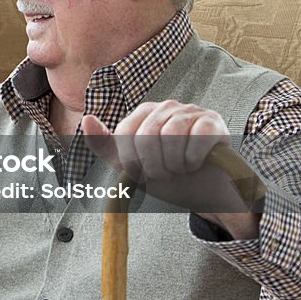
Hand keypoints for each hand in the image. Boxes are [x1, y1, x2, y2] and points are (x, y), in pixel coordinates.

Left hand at [82, 101, 243, 212]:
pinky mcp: (214, 122)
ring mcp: (192, 111)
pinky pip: (197, 139)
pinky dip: (193, 160)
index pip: (125, 133)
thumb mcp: (130, 164)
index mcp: (144, 113)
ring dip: (174, 164)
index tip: (143, 173)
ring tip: (180, 169)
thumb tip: (86, 119)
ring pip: (172, 136)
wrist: (203, 192)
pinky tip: (196, 164)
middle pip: (147, 135)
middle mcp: (167, 106)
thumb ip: (105, 145)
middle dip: (154, 166)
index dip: (132, 160)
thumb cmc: (167, 175)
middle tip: (165, 174)